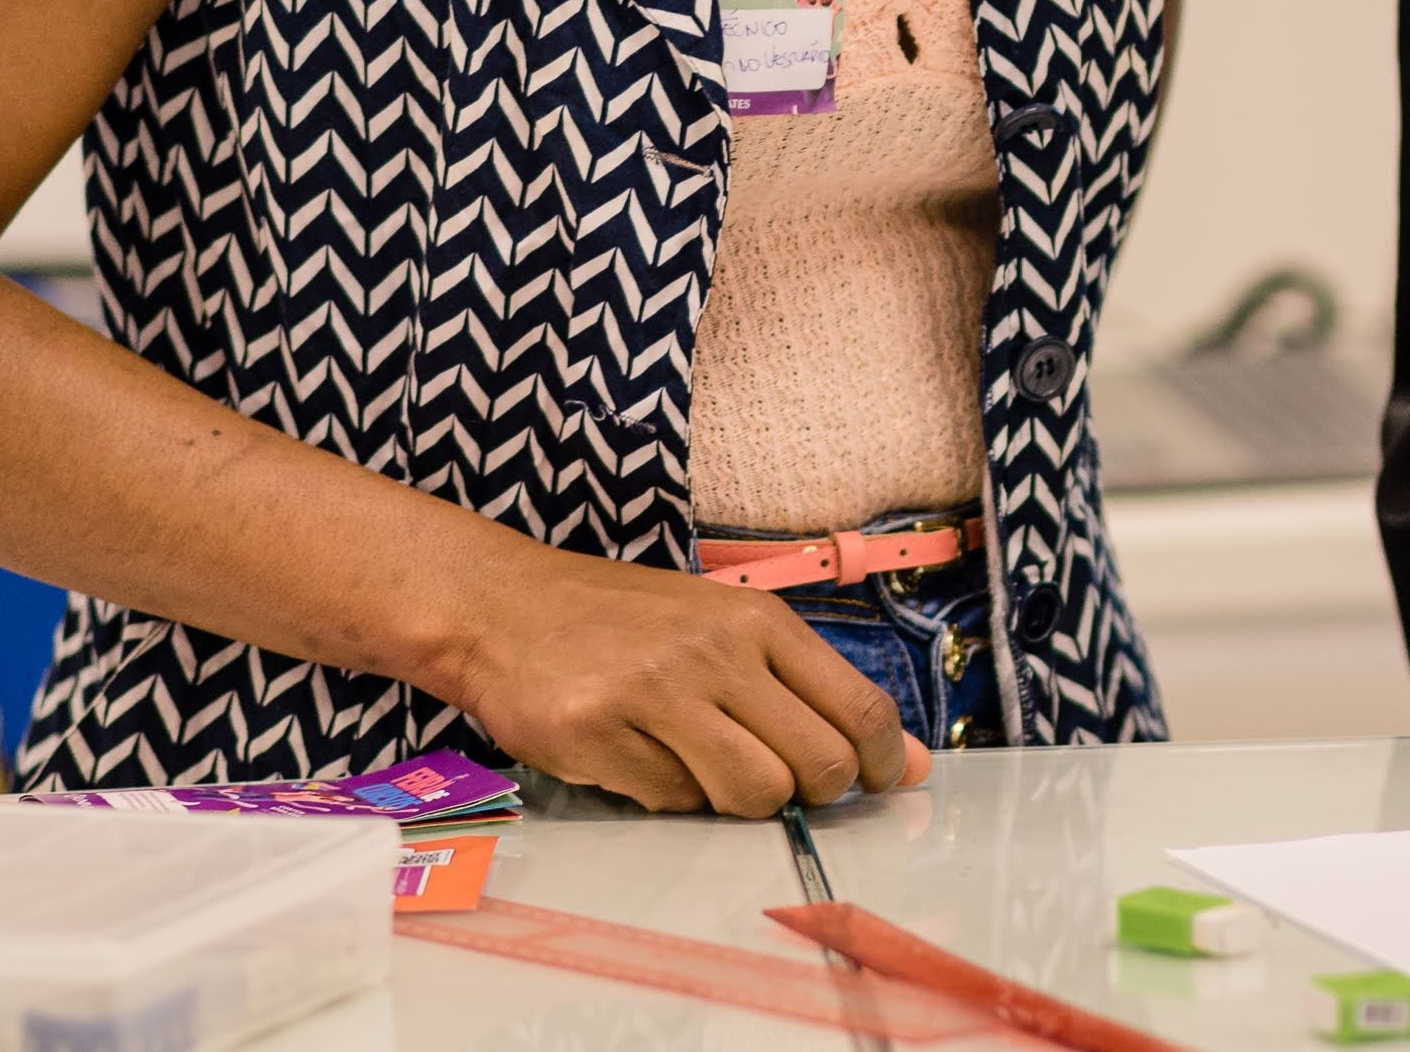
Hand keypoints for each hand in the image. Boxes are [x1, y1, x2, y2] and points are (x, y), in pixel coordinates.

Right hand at [433, 545, 927, 815]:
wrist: (502, 604)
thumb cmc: (624, 621)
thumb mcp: (724, 627)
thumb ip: (810, 690)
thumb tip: (907, 762)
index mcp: (756, 621)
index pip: (860, 708)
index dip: (881, 763)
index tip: (876, 783)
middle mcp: (714, 652)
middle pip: (818, 765)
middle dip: (810, 794)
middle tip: (775, 781)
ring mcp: (653, 692)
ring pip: (753, 795)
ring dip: (739, 804)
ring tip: (702, 766)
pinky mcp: (595, 732)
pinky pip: (670, 803)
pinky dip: (666, 795)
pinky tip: (636, 753)